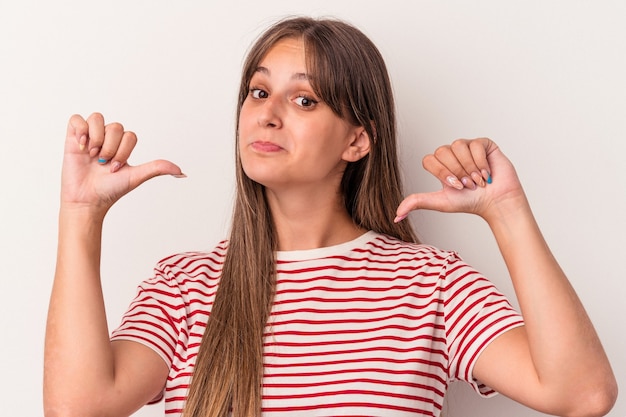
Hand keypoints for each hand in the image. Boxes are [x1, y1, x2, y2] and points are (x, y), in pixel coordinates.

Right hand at [61, 113, 184, 217]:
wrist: (87, 200)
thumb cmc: (110, 190)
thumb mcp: (136, 177)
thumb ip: (157, 169)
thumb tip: (182, 172)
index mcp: (122, 147)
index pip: (130, 135)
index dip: (124, 150)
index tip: (116, 168)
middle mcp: (107, 140)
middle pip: (115, 126)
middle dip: (111, 148)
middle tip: (103, 164)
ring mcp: (90, 138)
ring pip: (98, 118)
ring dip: (96, 138)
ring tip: (92, 155)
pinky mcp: (73, 138)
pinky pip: (77, 119)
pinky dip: (80, 131)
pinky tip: (81, 147)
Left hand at [395, 138, 527, 222]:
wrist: (496, 202)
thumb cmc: (470, 202)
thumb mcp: (440, 202)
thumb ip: (417, 202)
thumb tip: (396, 215)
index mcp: (440, 166)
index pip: (429, 159)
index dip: (442, 173)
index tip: (455, 186)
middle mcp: (452, 154)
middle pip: (442, 151)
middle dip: (456, 171)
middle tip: (468, 185)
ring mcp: (467, 147)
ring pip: (458, 146)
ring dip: (469, 168)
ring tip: (478, 181)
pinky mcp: (483, 144)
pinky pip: (475, 144)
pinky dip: (481, 162)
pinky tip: (487, 174)